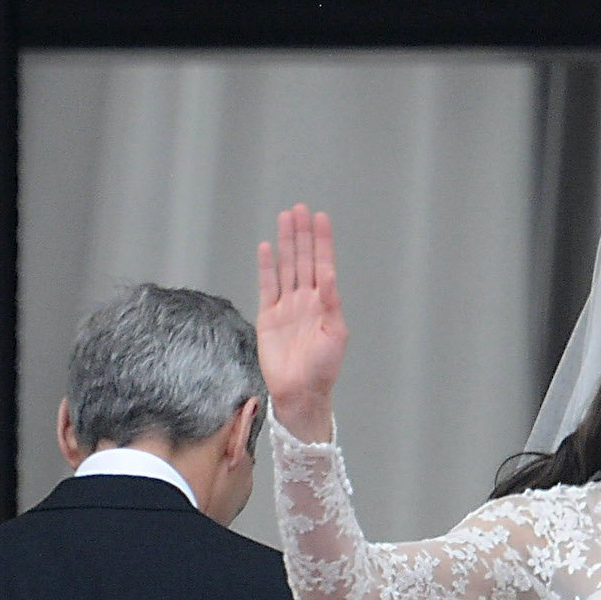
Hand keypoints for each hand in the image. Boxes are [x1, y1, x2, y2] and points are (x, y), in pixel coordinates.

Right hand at [257, 204, 346, 441]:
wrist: (299, 391)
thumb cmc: (323, 367)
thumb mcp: (335, 334)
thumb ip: (331, 303)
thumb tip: (329, 275)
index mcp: (325, 302)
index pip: (323, 264)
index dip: (322, 241)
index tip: (320, 217)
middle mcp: (306, 299)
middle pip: (303, 259)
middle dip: (302, 234)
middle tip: (300, 209)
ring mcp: (286, 306)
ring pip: (286, 267)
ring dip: (286, 243)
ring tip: (285, 218)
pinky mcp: (268, 316)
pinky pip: (266, 285)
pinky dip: (266, 267)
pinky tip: (266, 247)